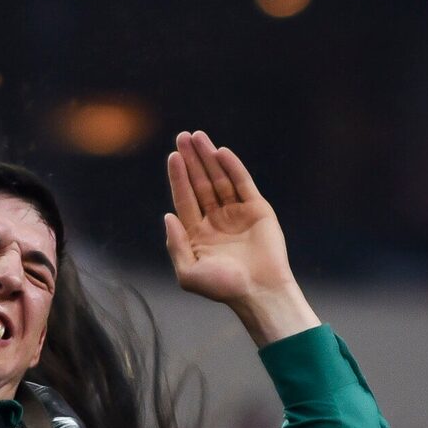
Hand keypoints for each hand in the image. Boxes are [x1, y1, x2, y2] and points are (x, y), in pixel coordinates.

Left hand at [162, 131, 317, 346]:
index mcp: (198, 234)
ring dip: (209, 157)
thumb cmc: (223, 287)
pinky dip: (233, 167)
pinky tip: (220, 152)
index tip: (173, 157)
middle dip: (192, 160)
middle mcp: (216, 221)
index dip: (178, 177)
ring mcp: (236, 213)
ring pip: (220, 179)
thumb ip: (176, 245)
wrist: (259, 291)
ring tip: (197, 136)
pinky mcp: (257, 209)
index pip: (185, 199)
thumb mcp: (188, 272)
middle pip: (200, 184)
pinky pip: (242, 183)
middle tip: (183, 137)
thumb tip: (168, 215)